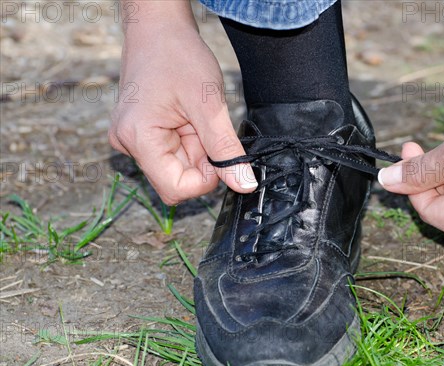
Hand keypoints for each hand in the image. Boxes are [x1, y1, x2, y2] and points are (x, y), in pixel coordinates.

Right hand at [109, 1, 255, 204]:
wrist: (159, 27)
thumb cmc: (178, 55)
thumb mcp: (209, 105)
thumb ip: (226, 149)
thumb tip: (244, 184)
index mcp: (137, 138)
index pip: (175, 189)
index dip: (205, 180)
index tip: (220, 155)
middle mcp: (127, 143)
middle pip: (175, 179)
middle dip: (200, 160)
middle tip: (205, 126)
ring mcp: (131, 138)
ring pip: (175, 166)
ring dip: (195, 149)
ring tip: (193, 116)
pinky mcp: (140, 133)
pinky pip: (170, 153)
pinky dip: (187, 141)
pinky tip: (186, 117)